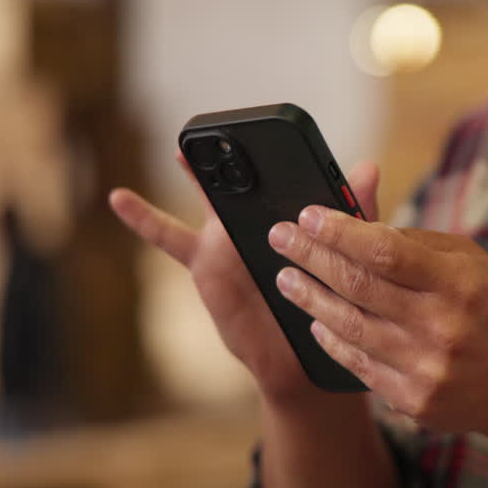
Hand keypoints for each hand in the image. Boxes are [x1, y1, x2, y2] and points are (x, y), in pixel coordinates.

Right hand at [108, 154, 382, 406]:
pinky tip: (120, 198)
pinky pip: (168, 238)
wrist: (300, 359)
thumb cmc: (326, 307)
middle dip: (238, 156)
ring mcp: (226, 241)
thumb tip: (367, 168)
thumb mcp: (348, 259)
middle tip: (228, 127)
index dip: (284, 154)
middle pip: (246, 182)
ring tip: (182, 148)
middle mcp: (258, 223)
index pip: (287, 176)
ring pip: (209, 200)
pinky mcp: (204, 263)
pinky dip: (143, 218)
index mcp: (293, 217)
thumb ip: (355, 215)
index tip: (278, 129)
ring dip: (197, 174)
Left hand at [267, 207, 487, 433]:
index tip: (307, 216)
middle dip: (311, 257)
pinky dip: (331, 338)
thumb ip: (415, 243)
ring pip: (349, 326)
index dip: (340, 232)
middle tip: (279, 237)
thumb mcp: (469, 262)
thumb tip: (355, 226)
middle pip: (358, 286)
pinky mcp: (413, 400)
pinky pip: (358, 363)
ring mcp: (425, 368)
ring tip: (286, 277)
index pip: (386, 251)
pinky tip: (314, 320)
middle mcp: (441, 326)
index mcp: (459, 282)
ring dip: (309, 298)